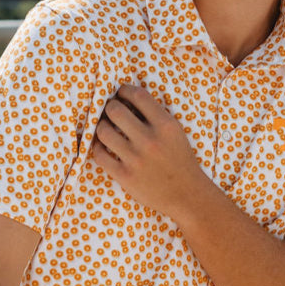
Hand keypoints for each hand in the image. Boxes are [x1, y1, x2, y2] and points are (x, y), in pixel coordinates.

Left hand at [92, 84, 205, 221]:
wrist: (187, 195)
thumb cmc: (180, 161)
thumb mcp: (176, 133)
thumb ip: (156, 115)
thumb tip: (128, 99)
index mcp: (165, 126)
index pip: (138, 95)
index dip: (124, 90)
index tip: (121, 93)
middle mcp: (150, 140)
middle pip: (115, 110)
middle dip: (110, 107)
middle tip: (111, 111)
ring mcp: (136, 159)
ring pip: (103, 131)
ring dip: (101, 126)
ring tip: (106, 128)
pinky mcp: (125, 176)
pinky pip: (99, 154)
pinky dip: (98, 147)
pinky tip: (103, 146)